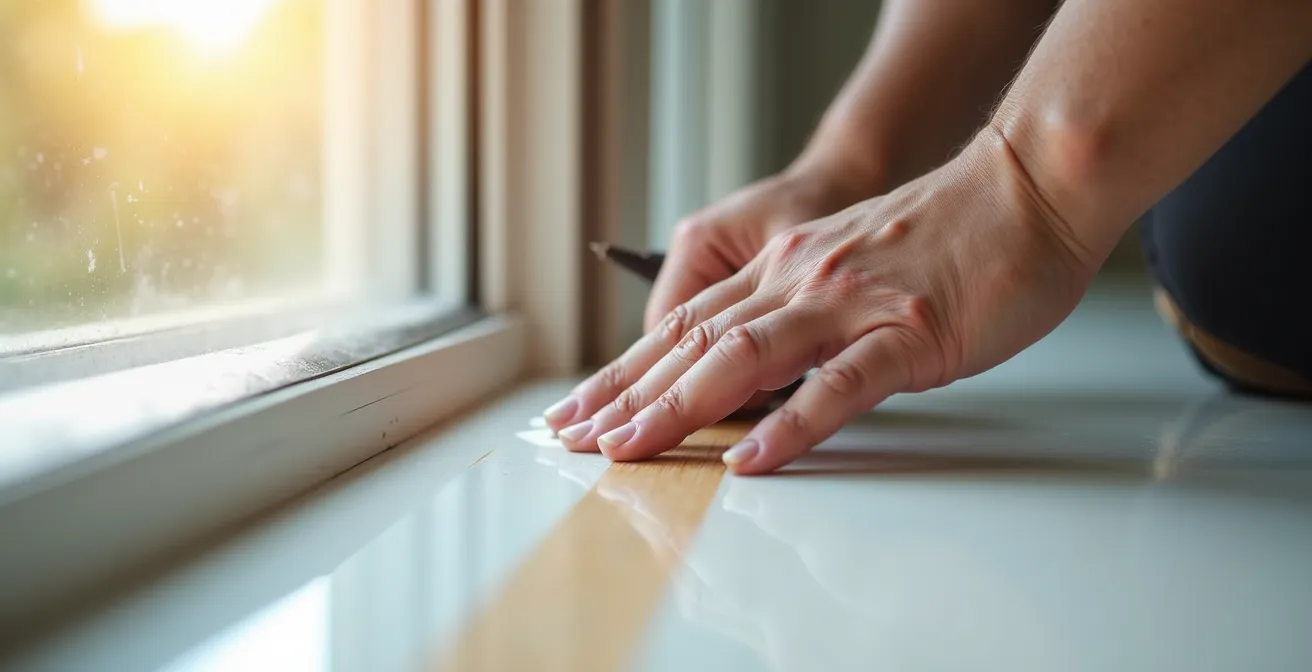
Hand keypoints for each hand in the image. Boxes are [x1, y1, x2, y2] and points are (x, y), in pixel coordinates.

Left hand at [551, 132, 1102, 473]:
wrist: (1027, 189)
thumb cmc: (948, 236)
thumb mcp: (850, 263)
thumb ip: (802, 310)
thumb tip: (761, 367)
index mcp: (784, 268)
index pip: (682, 324)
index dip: (625, 369)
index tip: (580, 408)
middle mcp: (799, 281)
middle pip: (691, 343)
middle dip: (625, 395)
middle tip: (571, 438)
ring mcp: (848, 305)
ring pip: (742, 359)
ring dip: (677, 407)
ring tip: (627, 449)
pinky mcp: (904, 333)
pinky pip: (836, 386)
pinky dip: (788, 425)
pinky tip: (749, 459)